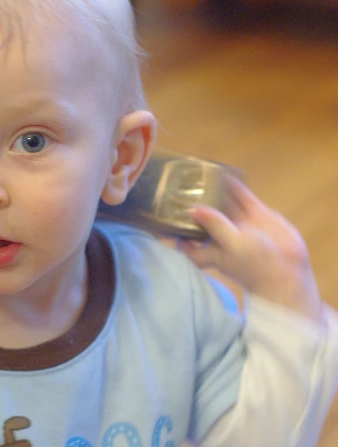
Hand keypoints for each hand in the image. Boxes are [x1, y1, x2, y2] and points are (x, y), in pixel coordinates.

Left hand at [178, 177, 323, 322]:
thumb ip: (215, 225)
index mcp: (212, 250)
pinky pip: (243, 198)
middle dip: (193, 207)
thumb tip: (193, 209)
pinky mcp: (258, 216)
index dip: (175, 237)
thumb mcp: (231, 245)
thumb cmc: (254, 265)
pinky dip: (235, 187)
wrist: (288, 271)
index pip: (188, 245)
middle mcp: (224, 236)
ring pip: (223, 205)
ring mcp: (241, 225)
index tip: (159, 226)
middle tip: (177, 190)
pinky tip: (225, 174)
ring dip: (213, 193)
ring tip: (199, 177)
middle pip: (204, 220)